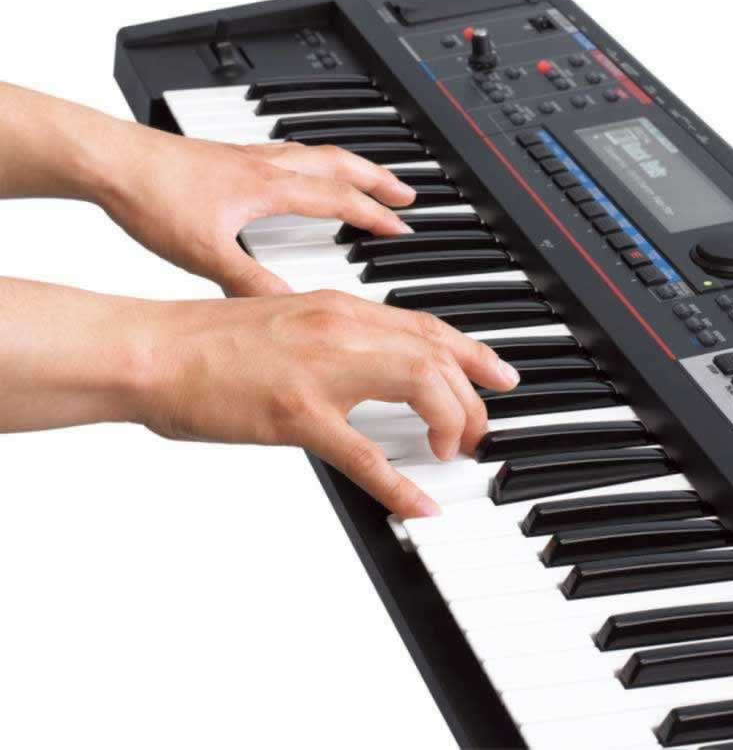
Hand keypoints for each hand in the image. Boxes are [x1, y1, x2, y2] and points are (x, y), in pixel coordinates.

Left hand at [100, 127, 415, 295]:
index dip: (375, 215)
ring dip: (350, 165)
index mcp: (269, 188)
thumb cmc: (153, 197)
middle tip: (405, 191)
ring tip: (365, 177)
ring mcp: (248, 158)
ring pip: (315, 153)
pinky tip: (298, 175)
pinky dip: (310, 161)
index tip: (402, 226)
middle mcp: (265, 166)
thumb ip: (250, 282)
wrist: (111, 162)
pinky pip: (286, 152)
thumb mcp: (205, 253)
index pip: (338, 199)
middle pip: (340, 163)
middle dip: (378, 179)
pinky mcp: (228, 157)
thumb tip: (288, 307)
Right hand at [136, 290, 519, 516]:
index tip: (498, 375)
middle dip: (473, 395)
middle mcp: (340, 330)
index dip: (473, 352)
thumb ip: (332, 341)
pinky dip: (399, 484)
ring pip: (420, 386)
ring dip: (451, 422)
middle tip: (479, 429)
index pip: (426, 326)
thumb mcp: (286, 324)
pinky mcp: (297, 415)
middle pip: (437, 355)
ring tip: (454, 452)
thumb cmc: (209, 341)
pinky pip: (365, 454)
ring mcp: (322, 371)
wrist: (154, 349)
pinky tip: (418, 505)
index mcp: (337, 308)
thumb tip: (367, 367)